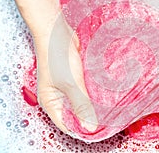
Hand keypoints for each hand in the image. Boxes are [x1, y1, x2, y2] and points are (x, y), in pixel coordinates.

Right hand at [33, 12, 97, 132]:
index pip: (68, 125)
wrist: (55, 30)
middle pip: (75, 115)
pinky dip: (93, 92)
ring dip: (93, 104)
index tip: (101, 128)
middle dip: (89, 117)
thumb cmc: (56, 55)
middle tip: (107, 119)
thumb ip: (81, 105)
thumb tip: (90, 126)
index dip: (83, 128)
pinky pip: (84, 90)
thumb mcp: (70, 83)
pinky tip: (104, 93)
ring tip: (108, 107)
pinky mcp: (73, 77)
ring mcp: (66, 87)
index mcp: (50, 103)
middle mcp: (57, 97)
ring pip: (81, 102)